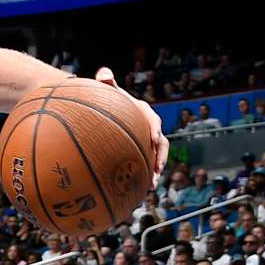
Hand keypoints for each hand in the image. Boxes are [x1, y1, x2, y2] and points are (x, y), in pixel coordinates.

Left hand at [96, 66, 168, 181]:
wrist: (105, 111)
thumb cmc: (107, 100)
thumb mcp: (107, 90)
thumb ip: (106, 81)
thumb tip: (104, 74)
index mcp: (144, 113)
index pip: (153, 121)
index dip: (155, 130)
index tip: (154, 139)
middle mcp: (149, 128)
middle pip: (160, 144)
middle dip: (160, 158)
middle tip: (157, 170)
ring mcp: (146, 141)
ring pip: (155, 157)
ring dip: (154, 171)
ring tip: (150, 185)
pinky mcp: (140, 151)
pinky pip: (145, 164)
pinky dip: (144, 176)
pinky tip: (138, 190)